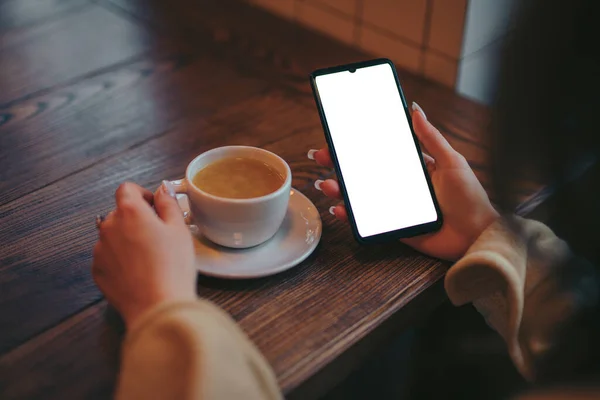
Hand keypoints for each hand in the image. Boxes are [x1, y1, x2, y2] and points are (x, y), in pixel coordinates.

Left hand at [92, 181, 196, 327]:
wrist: (156, 306)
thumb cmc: (171, 267)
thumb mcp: (179, 230)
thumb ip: (169, 204)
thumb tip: (162, 191)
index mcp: (130, 212)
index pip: (127, 188)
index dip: (142, 194)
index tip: (154, 207)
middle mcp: (109, 227)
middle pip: (120, 213)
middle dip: (137, 220)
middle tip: (158, 237)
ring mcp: (100, 250)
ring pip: (114, 236)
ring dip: (127, 240)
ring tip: (149, 259)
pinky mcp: (97, 270)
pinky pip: (108, 257)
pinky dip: (121, 260)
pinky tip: (139, 272)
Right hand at [309, 102, 498, 260]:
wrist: (476, 235)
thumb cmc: (470, 197)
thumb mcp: (452, 161)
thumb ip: (431, 138)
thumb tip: (415, 109)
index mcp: (412, 166)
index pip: (380, 151)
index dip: (359, 144)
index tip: (340, 135)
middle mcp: (400, 184)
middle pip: (363, 172)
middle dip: (339, 163)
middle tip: (321, 156)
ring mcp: (394, 205)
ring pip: (360, 195)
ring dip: (340, 188)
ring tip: (327, 184)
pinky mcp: (393, 226)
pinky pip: (367, 220)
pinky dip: (350, 214)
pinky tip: (339, 208)